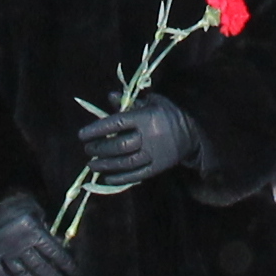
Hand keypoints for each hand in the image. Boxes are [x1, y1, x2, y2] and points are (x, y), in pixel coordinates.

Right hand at [0, 194, 79, 275]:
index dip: (66, 264)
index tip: (75, 274)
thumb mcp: (34, 208)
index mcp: (33, 230)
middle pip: (40, 267)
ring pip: (23, 274)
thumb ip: (47, 227)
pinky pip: (3, 275)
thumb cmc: (13, 203)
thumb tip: (61, 244)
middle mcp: (20, 244)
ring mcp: (5, 252)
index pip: (54, 252)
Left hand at [77, 94, 203, 183]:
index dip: (97, 129)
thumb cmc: (168, 115)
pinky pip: (136, 175)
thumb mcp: (152, 102)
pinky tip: (107, 178)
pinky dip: (120, 178)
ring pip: (125, 162)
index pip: (116, 123)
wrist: (192, 135)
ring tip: (91, 164)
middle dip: (99, 148)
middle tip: (87, 150)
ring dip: (105, 164)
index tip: (82, 135)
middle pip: (118, 145)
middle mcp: (149, 136)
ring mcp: (153, 154)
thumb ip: (130, 101)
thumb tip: (109, 97)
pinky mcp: (157, 168)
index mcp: (146, 117)